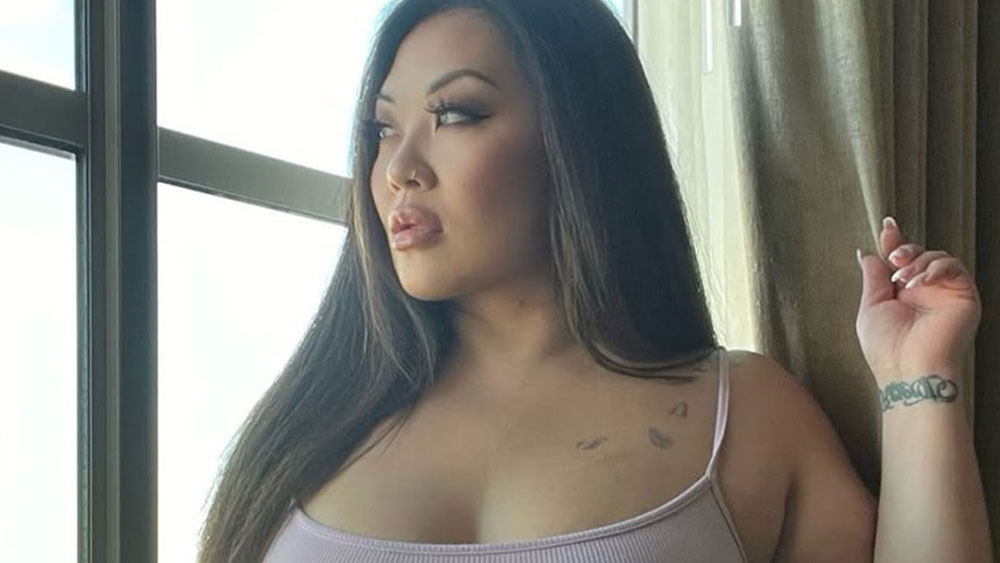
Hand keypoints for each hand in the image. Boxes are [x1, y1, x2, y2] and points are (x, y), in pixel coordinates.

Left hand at [855, 216, 980, 384]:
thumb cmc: (886, 346)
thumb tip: (867, 253)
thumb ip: (874, 277)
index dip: (894, 241)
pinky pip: (955, 268)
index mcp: (901, 294)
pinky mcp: (963, 297)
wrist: (908, 369)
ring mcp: (944, 294)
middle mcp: (924, 292)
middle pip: (919, 254)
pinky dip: (936, 268)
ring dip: (918, 260)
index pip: (900, 261)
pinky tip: (920, 281)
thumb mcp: (871, 306)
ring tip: (903, 278)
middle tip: (894, 257)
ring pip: (937, 257)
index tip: (887, 226)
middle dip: (904, 249)